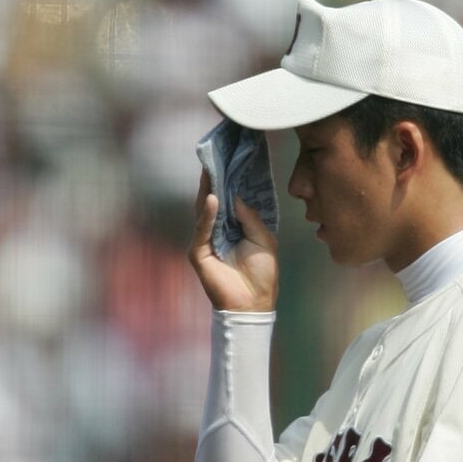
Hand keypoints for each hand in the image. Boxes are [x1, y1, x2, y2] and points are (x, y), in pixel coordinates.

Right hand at [189, 169, 278, 313]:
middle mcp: (218, 232)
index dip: (228, 183)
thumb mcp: (264, 239)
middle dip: (214, 181)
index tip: (229, 161)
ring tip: (209, 170)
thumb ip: (250, 217)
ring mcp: (206, 241)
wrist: (254, 303)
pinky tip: (211, 200)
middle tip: (214, 158)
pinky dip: (206, 215)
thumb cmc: (262, 273)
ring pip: (203, 212)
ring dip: (207, 191)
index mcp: (234, 228)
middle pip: (212, 202)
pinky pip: (202, 230)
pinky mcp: (198, 253)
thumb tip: (236, 197)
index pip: (227, 201)